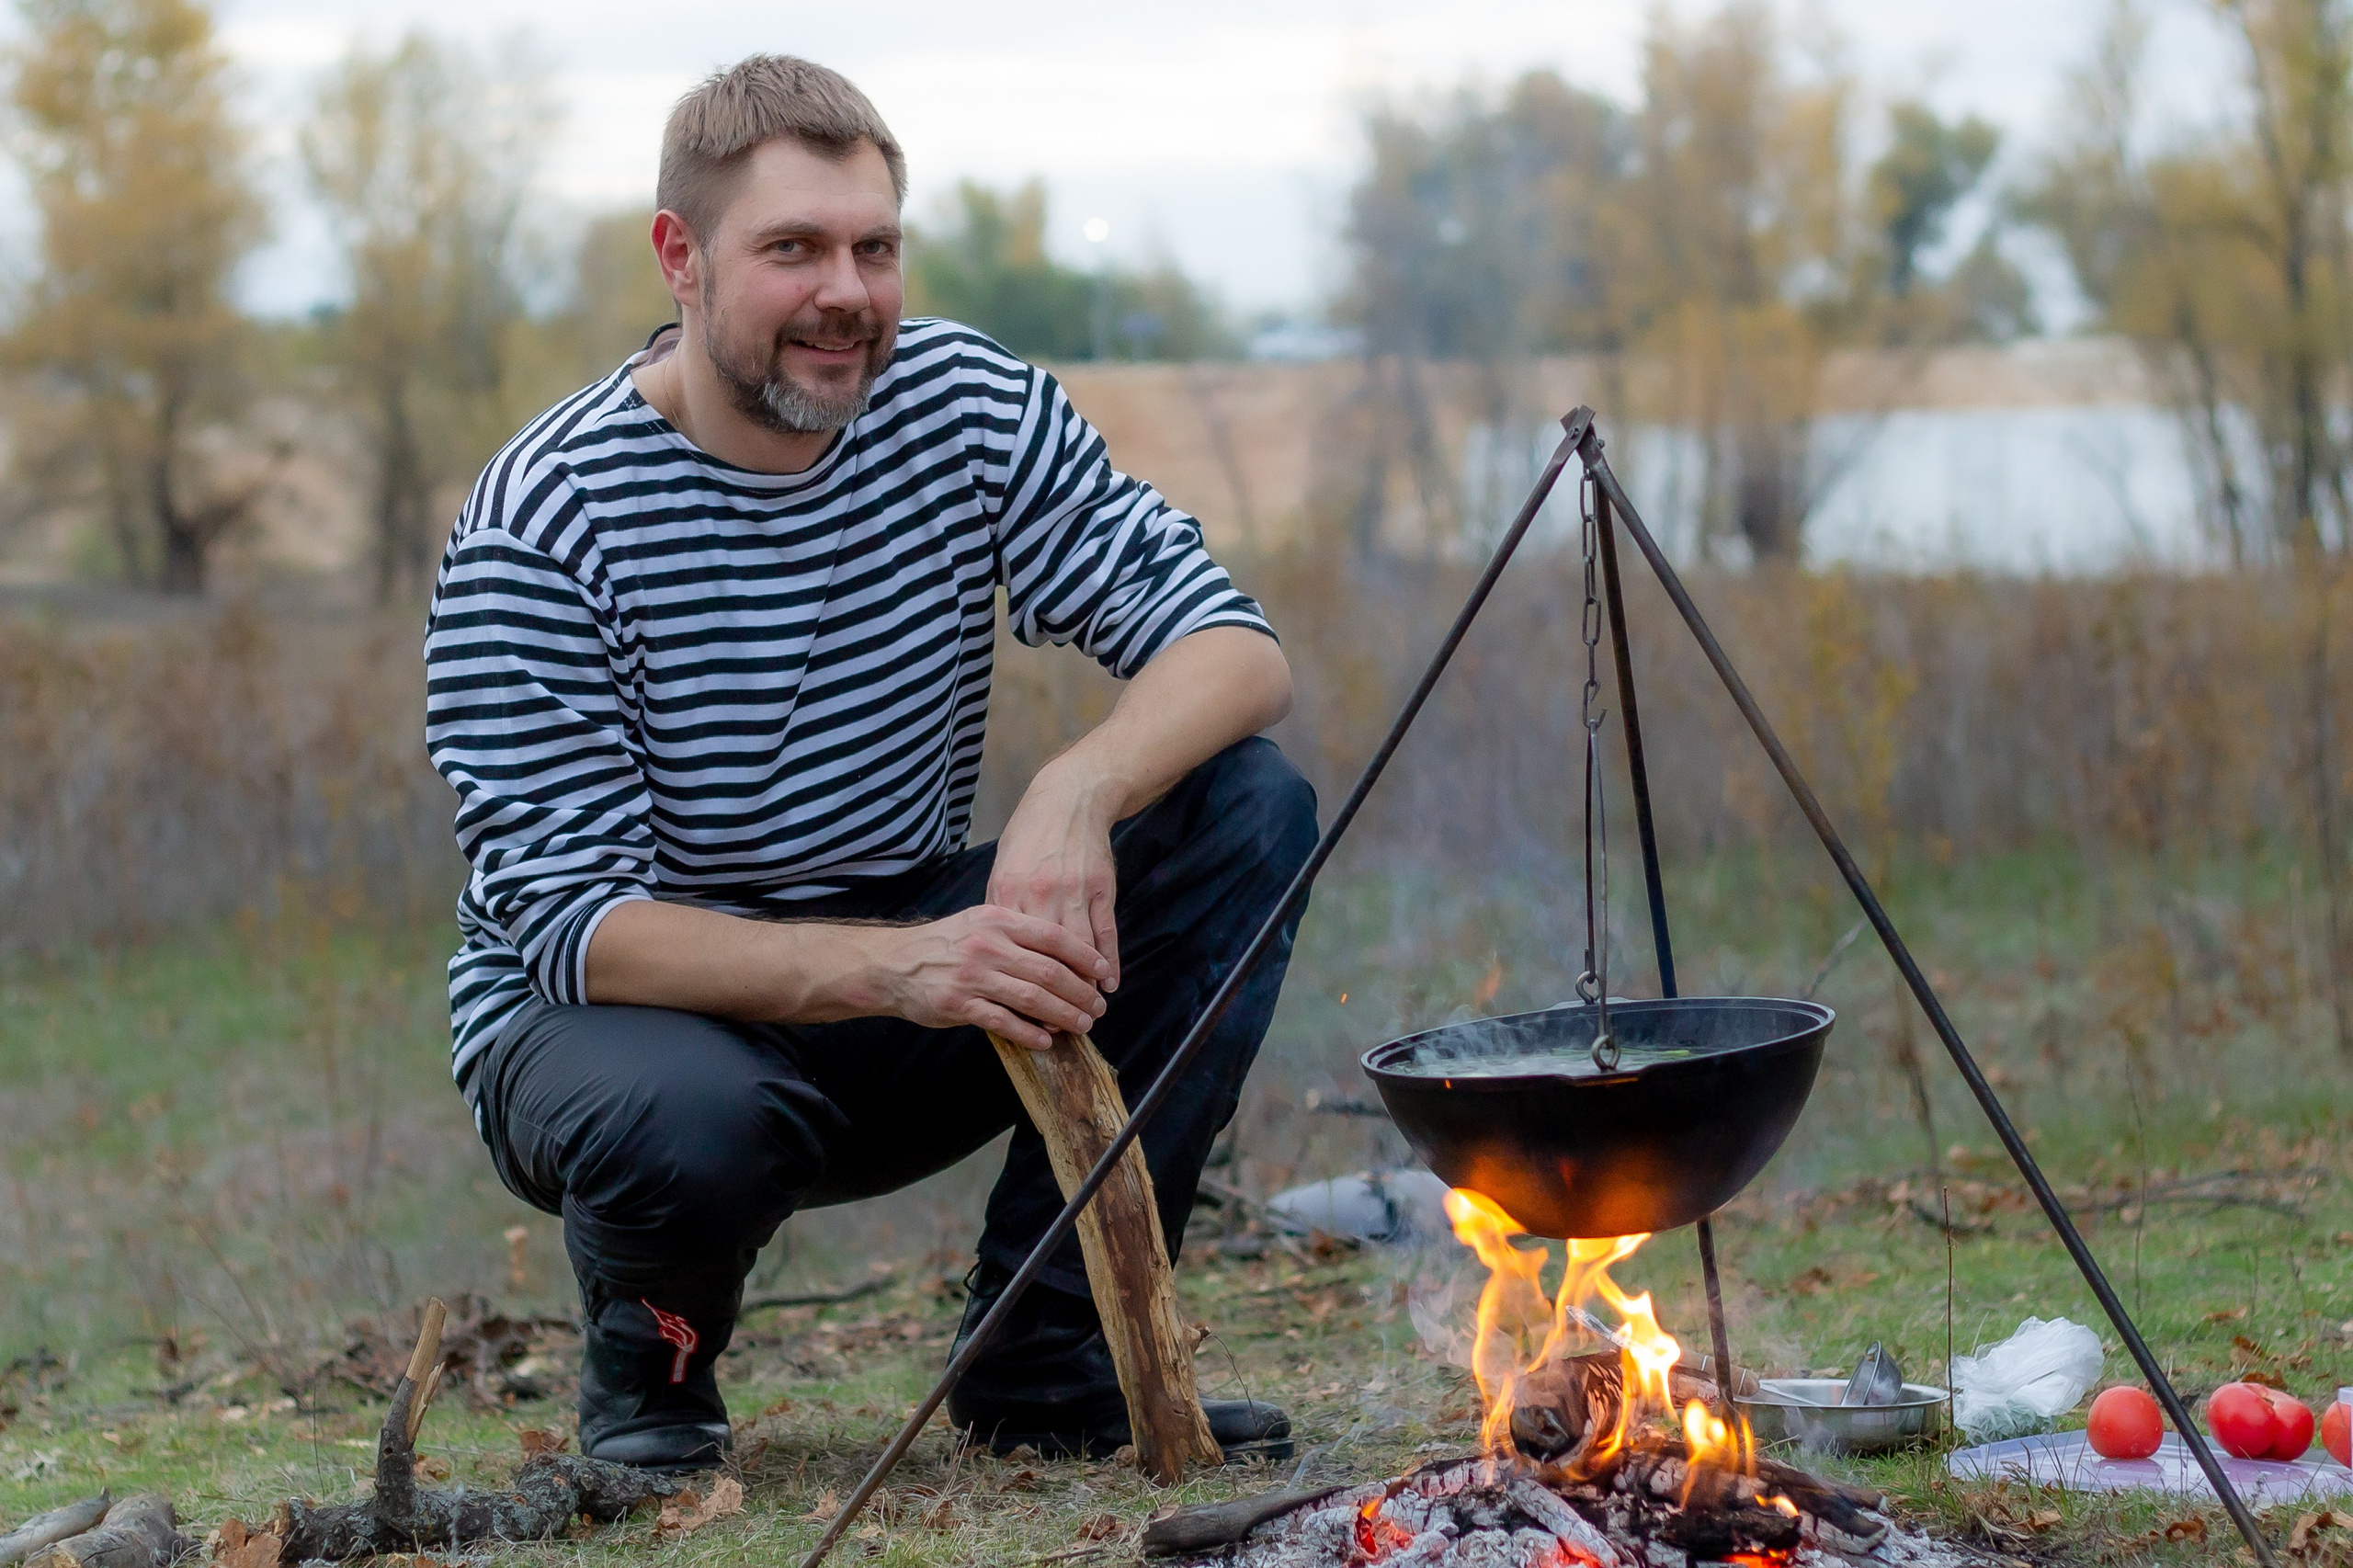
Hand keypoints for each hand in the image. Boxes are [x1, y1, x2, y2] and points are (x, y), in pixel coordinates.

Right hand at [867, 904, 1108, 1049]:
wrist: (893, 964)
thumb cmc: (944, 945)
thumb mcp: (980, 923)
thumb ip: (1017, 934)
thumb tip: (1064, 957)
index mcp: (998, 920)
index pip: (1053, 936)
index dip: (1084, 956)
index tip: (1102, 972)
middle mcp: (988, 945)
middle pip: (1049, 971)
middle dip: (1080, 992)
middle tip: (1097, 1007)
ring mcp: (973, 976)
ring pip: (1032, 998)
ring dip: (1062, 1015)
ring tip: (1081, 1025)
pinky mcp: (959, 1005)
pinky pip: (1004, 1022)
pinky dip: (1029, 1033)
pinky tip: (1045, 1041)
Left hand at [988, 758, 1123, 995]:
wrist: (1069, 798)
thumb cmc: (1030, 834)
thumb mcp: (1003, 866)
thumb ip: (1001, 907)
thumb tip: (998, 950)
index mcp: (1009, 891)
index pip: (1012, 950)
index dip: (1017, 982)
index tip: (1020, 1012)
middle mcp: (1041, 894)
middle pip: (1046, 956)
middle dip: (1053, 994)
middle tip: (1060, 1024)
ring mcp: (1075, 892)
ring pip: (1078, 950)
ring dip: (1083, 985)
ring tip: (1086, 1011)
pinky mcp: (1102, 888)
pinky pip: (1106, 932)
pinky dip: (1109, 960)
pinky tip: (1109, 983)